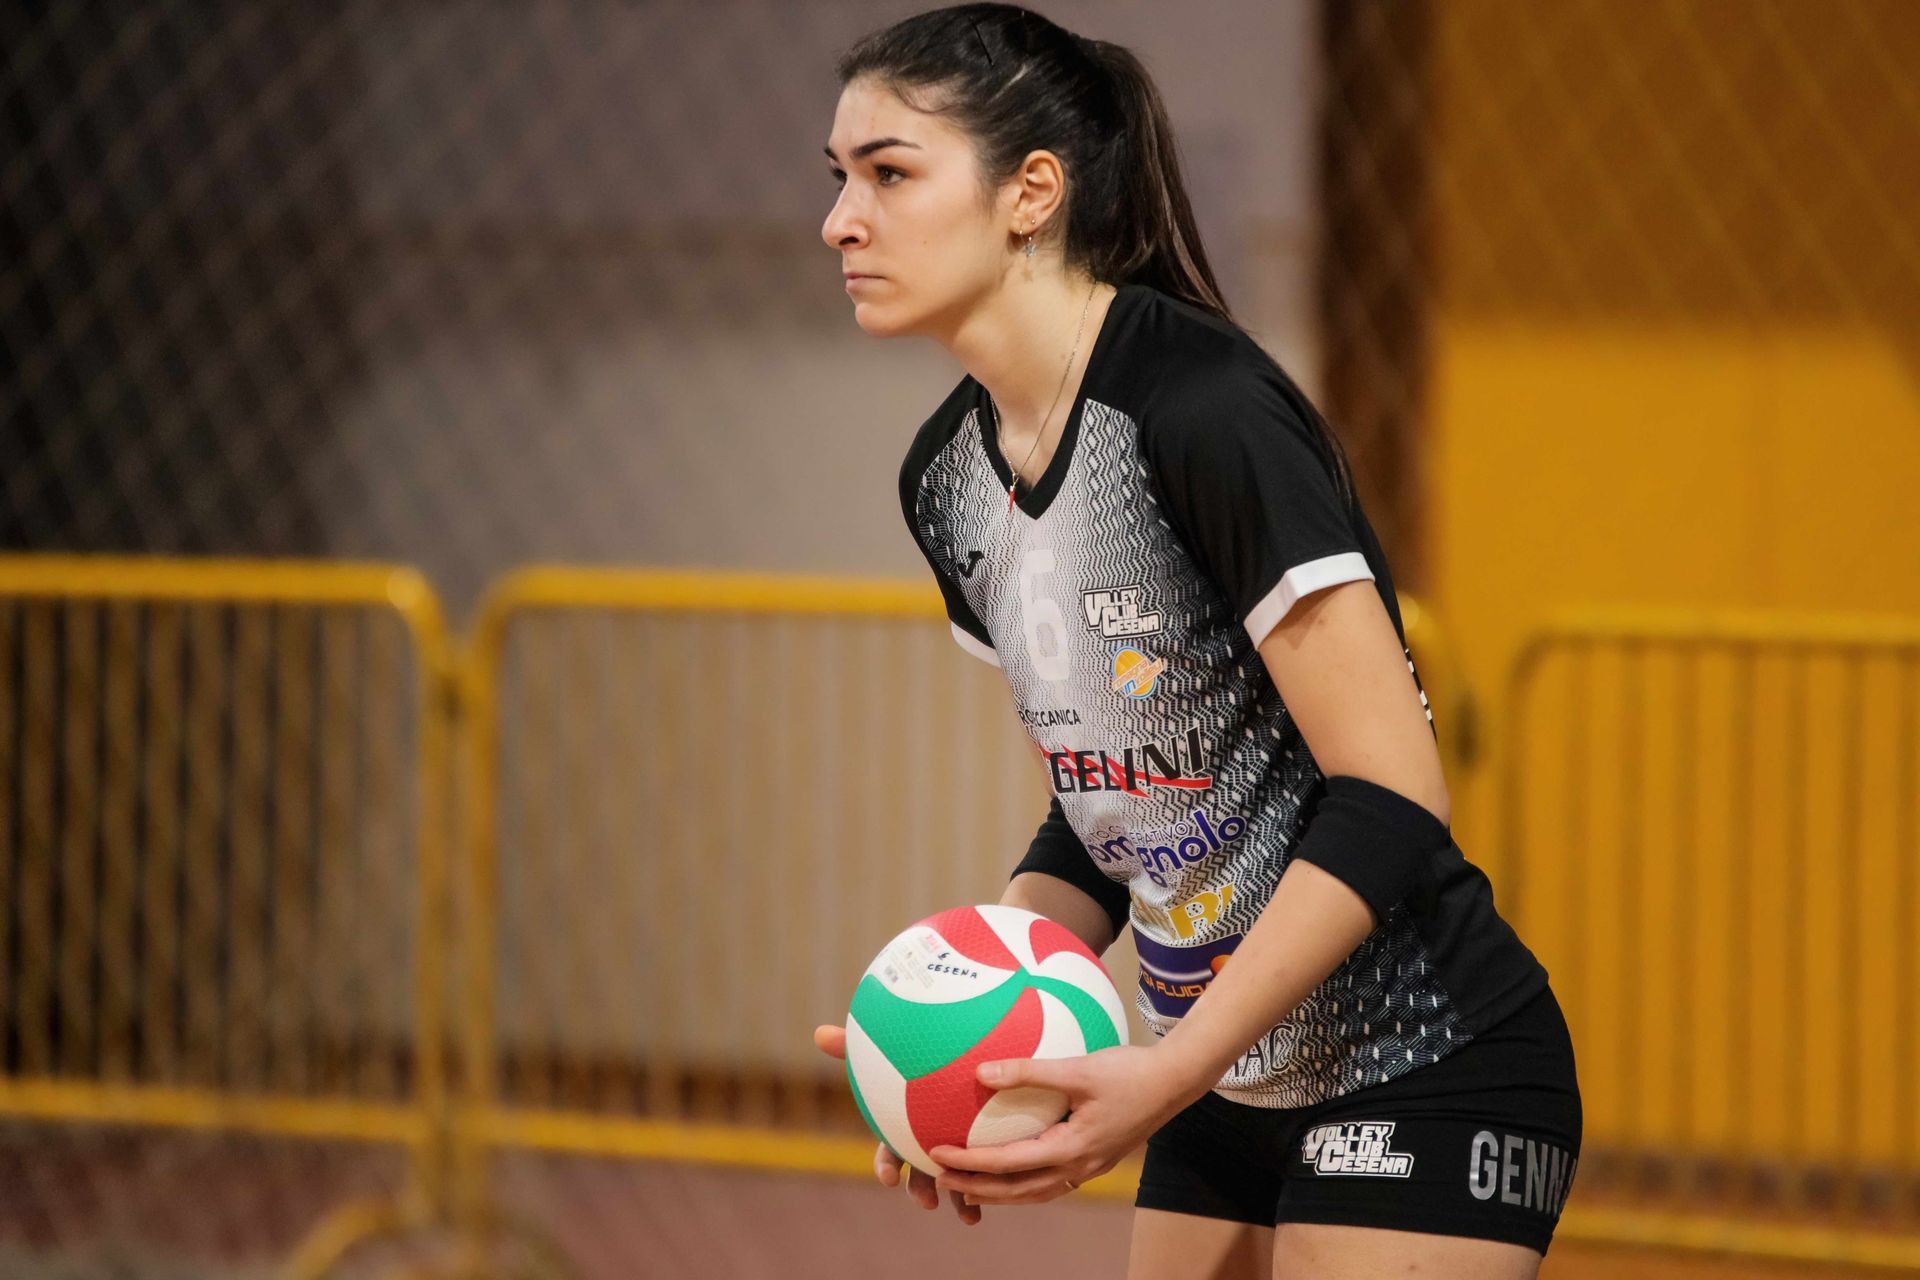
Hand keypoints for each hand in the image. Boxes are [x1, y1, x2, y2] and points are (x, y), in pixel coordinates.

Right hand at [813, 1024, 980, 1225]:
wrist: (967, 1045)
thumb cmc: (921, 1048)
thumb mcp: (893, 1044)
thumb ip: (859, 1044)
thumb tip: (817, 1032)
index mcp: (905, 1125)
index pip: (890, 1151)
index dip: (886, 1166)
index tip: (888, 1177)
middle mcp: (929, 1140)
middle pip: (922, 1173)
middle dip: (922, 1191)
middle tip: (927, 1202)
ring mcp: (959, 1145)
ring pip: (958, 1179)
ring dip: (961, 1199)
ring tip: (970, 1216)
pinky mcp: (987, 1144)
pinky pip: (992, 1167)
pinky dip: (996, 1181)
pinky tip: (1007, 1189)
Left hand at [928, 1044, 1197, 1205]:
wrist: (1175, 1081)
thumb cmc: (1128, 1071)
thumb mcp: (1077, 1068)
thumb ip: (1029, 1071)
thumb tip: (981, 1071)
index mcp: (1071, 1149)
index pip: (1008, 1163)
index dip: (970, 1162)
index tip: (937, 1154)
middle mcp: (1079, 1167)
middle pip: (1018, 1190)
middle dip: (977, 1187)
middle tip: (939, 1179)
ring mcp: (1089, 1168)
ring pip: (1035, 1192)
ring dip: (1000, 1192)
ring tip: (969, 1186)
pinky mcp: (1096, 1159)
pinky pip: (1051, 1182)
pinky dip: (1024, 1183)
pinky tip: (1013, 1170)